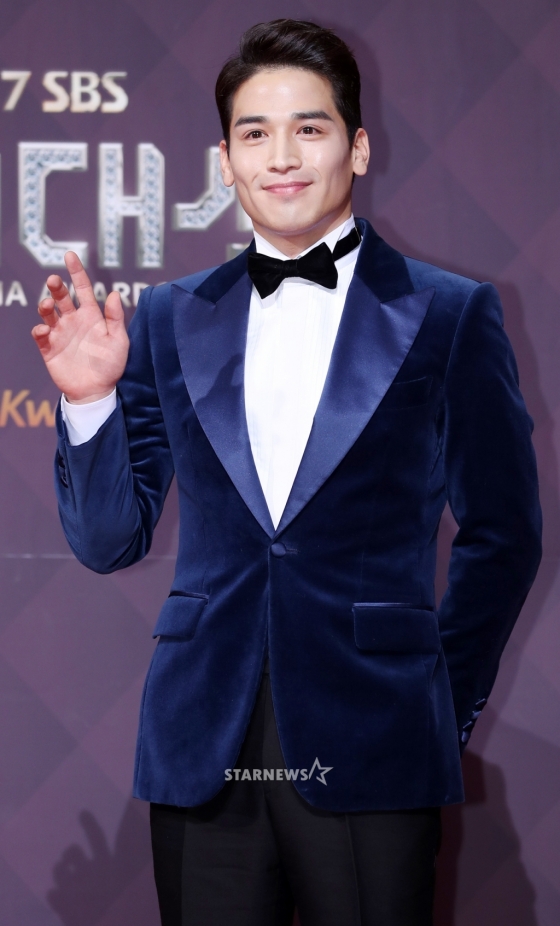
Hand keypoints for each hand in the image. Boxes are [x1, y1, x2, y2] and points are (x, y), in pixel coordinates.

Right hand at [31, 251, 129, 402]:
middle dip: (56, 286)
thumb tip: (114, 294)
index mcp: (91, 316)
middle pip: (61, 297)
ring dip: (45, 305)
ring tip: (47, 305)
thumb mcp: (119, 341)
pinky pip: (40, 334)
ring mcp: (60, 333)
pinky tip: (45, 329)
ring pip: (47, 312)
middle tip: (53, 280)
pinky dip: (39, 329)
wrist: (97, 391)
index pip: (82, 288)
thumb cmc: (110, 366)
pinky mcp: (50, 348)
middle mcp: (73, 321)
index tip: (70, 255)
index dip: (76, 272)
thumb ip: (115, 319)